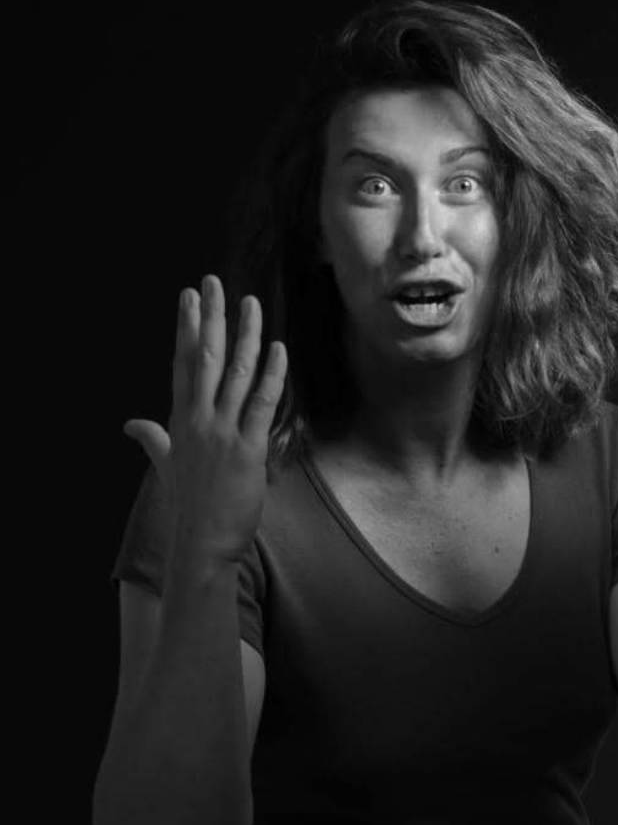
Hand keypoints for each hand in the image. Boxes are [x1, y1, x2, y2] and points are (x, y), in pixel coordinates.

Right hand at [123, 274, 286, 567]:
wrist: (201, 542)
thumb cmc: (188, 505)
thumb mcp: (166, 466)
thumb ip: (152, 439)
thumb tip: (131, 425)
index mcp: (180, 421)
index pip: (184, 363)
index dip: (187, 327)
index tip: (189, 297)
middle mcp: (199, 420)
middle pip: (206, 358)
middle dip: (211, 317)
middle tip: (213, 282)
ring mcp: (223, 433)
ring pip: (236, 374)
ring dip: (247, 335)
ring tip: (252, 304)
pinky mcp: (248, 450)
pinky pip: (262, 404)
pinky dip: (272, 375)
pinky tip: (278, 349)